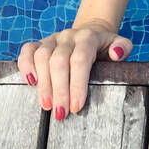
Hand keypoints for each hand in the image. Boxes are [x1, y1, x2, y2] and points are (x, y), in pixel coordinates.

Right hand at [17, 20, 132, 119]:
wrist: (91, 34)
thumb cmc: (105, 48)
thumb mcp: (120, 45)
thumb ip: (123, 47)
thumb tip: (116, 54)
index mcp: (88, 37)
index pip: (80, 59)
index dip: (77, 84)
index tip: (77, 107)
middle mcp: (68, 36)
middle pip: (59, 61)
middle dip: (59, 90)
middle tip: (60, 113)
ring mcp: (52, 39)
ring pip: (42, 57)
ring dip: (43, 84)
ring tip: (47, 105)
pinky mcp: (39, 43)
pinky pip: (27, 50)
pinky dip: (26, 66)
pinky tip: (30, 83)